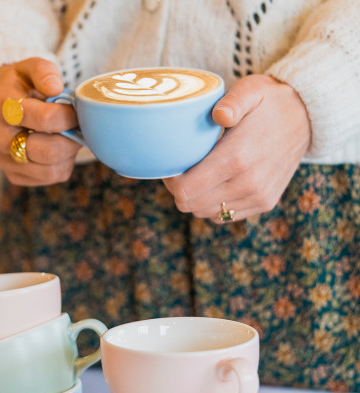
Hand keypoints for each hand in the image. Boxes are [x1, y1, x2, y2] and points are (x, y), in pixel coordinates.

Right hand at [0, 57, 80, 185]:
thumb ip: (44, 72)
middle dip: (71, 140)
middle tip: (78, 128)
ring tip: (68, 138)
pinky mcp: (13, 176)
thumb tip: (56, 88)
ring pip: (51, 170)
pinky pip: (49, 178)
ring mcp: (3, 160)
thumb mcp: (31, 68)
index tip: (76, 111)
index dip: (68, 116)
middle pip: (48, 151)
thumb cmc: (21, 86)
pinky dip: (62, 165)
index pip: (45, 119)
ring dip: (68, 155)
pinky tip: (58, 149)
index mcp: (2, 107)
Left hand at [162, 74, 310, 221]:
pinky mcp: (264, 203)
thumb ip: (232, 101)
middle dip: (178, 190)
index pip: (185, 189)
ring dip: (196, 198)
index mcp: (238, 157)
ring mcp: (258, 196)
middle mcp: (248, 183)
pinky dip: (213, 204)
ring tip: (198, 176)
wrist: (308, 118)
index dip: (170, 181)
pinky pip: (224, 216)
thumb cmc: (270, 102)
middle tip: (180, 171)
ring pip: (205, 213)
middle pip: (190, 204)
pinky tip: (215, 184)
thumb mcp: (251, 90)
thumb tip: (219, 115)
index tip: (171, 165)